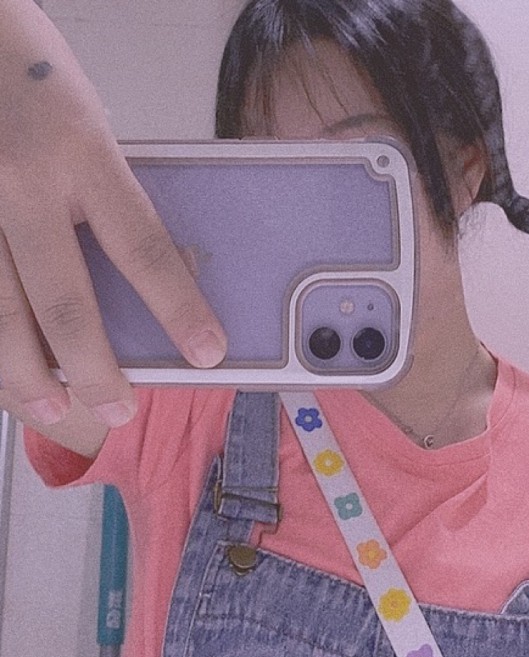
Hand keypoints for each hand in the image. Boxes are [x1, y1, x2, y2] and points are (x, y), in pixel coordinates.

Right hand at [0, 0, 226, 427]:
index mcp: (83, 153)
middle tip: (121, 409)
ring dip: (27, 377)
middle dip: (95, 371)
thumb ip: (109, 193)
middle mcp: (22, 183)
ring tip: (53, 411)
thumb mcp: (91, 121)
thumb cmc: (33, 71)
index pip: (144, 250)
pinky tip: (3, 371)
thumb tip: (146, 267)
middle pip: (66, 303)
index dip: (180, 309)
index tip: (207, 352)